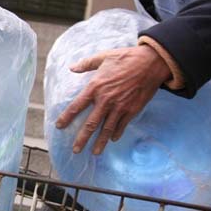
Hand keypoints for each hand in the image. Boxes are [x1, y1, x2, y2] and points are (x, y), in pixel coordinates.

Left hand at [55, 45, 171, 154]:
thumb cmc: (126, 58)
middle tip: (75, 150)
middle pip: (90, 124)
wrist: (151, 63)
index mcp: (95, 86)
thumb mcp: (103, 57)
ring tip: (94, 153)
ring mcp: (119, 107)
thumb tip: (72, 68)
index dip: (66, 117)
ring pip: (106, 129)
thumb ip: (86, 64)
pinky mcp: (132, 110)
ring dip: (100, 142)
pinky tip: (112, 139)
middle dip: (82, 139)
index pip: (77, 106)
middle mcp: (105, 100)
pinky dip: (116, 134)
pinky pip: (121, 125)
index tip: (59, 126)